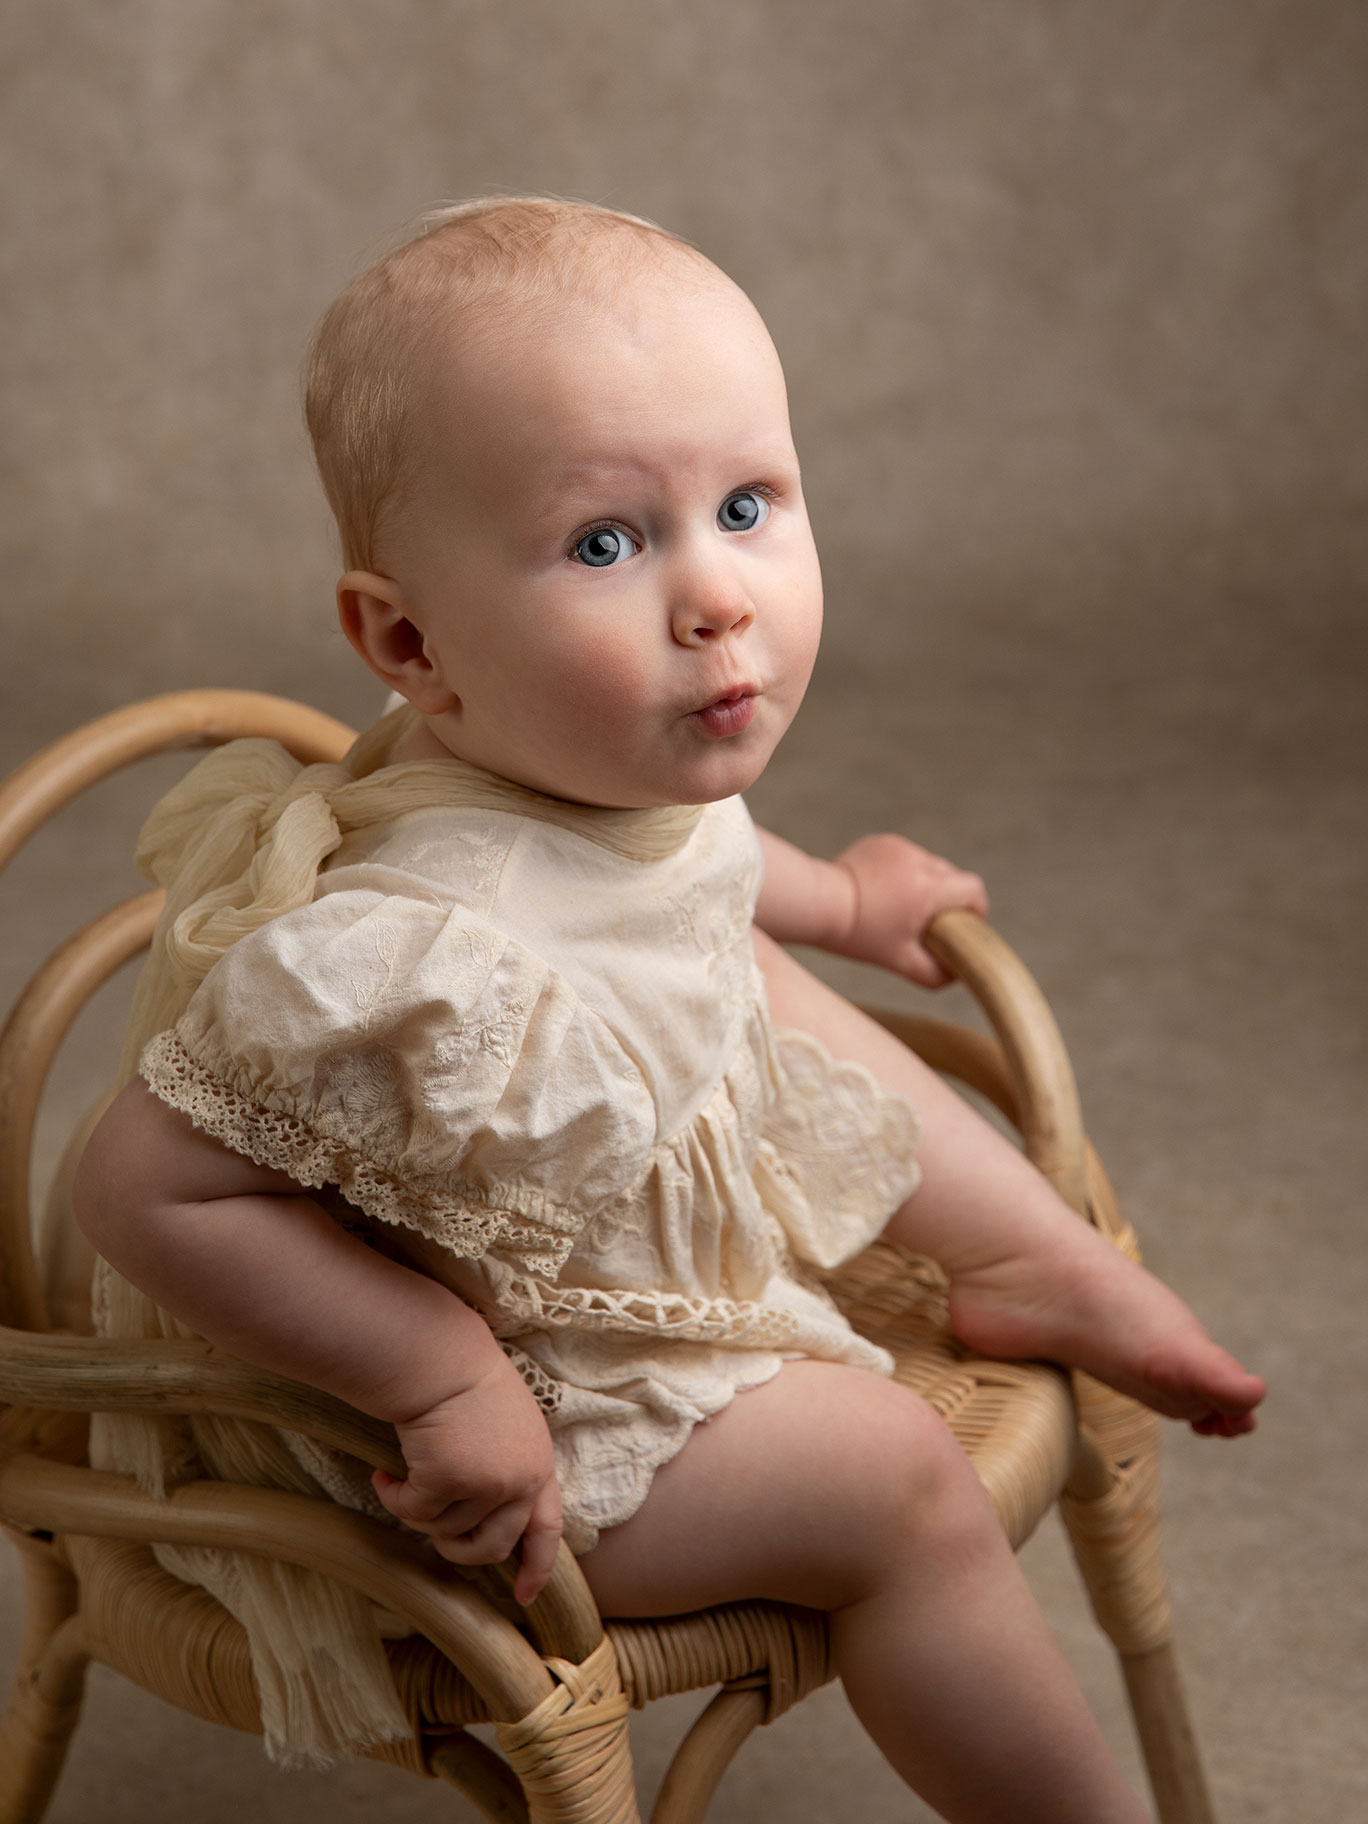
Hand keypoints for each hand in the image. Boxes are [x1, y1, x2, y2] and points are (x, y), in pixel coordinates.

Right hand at [371, 1350, 562, 1604]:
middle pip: (491, 1547)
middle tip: (434, 1532)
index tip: (524, 1595)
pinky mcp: (447, 1481)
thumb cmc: (466, 1382)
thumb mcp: (509, 1426)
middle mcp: (519, 1479)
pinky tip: (385, 1475)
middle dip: (458, 1550)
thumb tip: (491, 1518)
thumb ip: (510, 1467)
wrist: (440, 1357)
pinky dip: (394, 1498)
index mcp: (538, 1464)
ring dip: (420, 1511)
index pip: (547, 1528)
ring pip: (445, 1531)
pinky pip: (413, 1513)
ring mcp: (486, 1483)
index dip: (536, 1566)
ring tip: (405, 1478)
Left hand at [832, 833, 987, 986]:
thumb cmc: (858, 935)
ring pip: (928, 866)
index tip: (963, 925)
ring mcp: (900, 848)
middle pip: (952, 877)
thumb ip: (935, 974)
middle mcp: (920, 861)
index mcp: (930, 888)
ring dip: (923, 885)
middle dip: (947, 900)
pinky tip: (881, 891)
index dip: (976, 909)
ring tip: (898, 908)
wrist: (818, 904)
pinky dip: (902, 873)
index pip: (974, 889)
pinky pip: (905, 857)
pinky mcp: (882, 843)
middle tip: (926, 923)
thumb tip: (957, 974)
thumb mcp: (900, 961)